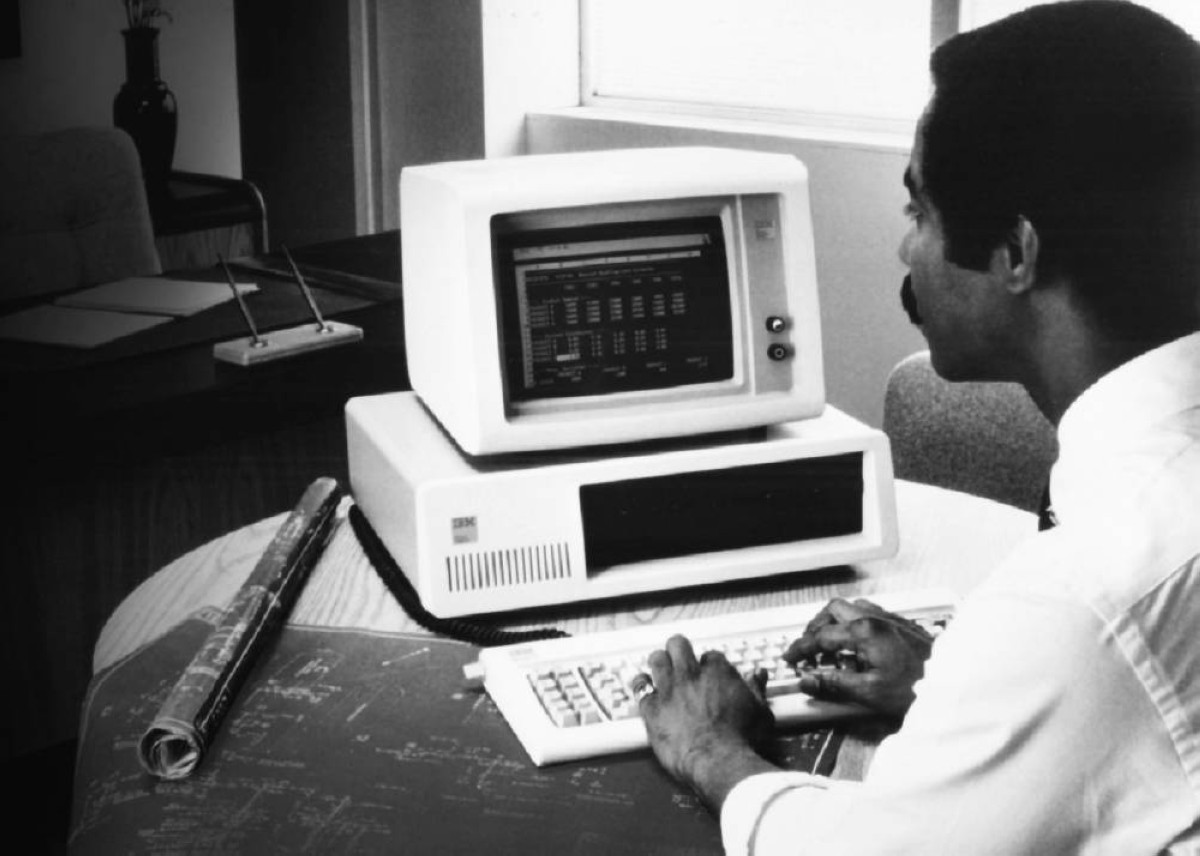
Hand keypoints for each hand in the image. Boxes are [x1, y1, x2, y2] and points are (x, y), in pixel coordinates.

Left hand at [636, 635, 777, 809]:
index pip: (710, 656)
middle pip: (678, 645)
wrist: (718, 762)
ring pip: (657, 659)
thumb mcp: (760, 713)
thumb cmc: (742, 740)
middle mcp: (691, 675)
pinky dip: (642, 686)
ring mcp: (669, 690)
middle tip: (681, 659)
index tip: (709, 674)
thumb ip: (757, 690)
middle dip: (679, 650)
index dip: (709, 665)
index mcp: (718, 672)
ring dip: (659, 662)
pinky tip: (644, 687)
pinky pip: (640, 687)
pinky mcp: (653, 708)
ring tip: (661, 667)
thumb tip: (759, 675)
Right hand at [783, 598, 934, 717]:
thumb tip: (808, 681)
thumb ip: (834, 684)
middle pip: (834, 609)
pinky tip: (858, 643)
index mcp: (864, 632)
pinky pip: (870, 612)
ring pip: (853, 606)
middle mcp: (876, 618)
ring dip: (836, 621)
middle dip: (816, 626)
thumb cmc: (918, 688)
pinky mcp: (902, 625)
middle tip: (808, 647)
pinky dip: (854, 623)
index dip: (801, 648)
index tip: (791, 658)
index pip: (821, 636)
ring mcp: (891, 619)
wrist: (955, 684)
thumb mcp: (869, 693)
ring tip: (831, 643)